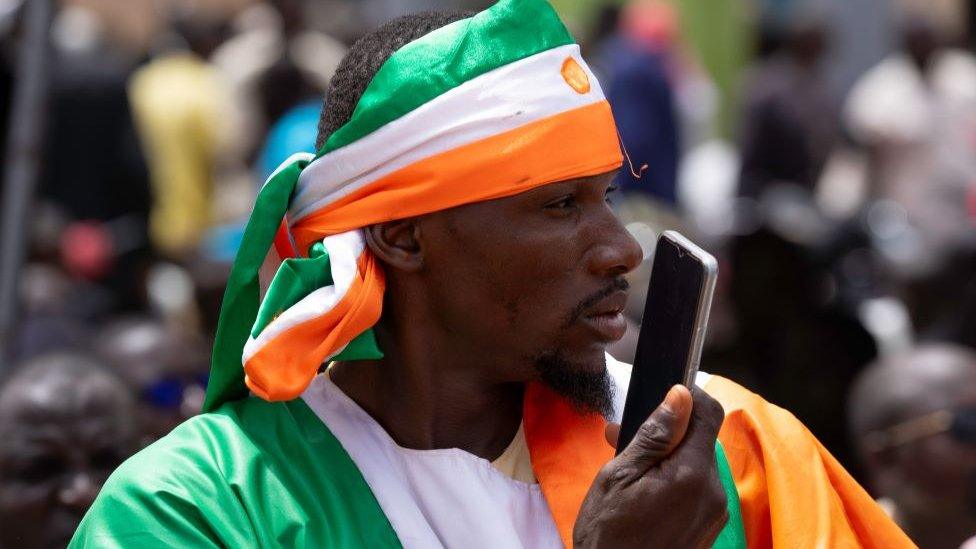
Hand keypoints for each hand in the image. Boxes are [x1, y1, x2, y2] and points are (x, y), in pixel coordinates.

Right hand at [574, 385, 727, 547]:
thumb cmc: (608, 536)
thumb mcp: (618, 477)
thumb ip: (653, 434)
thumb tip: (680, 395)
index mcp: (691, 474)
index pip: (708, 412)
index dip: (687, 395)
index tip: (661, 394)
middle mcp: (713, 492)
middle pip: (700, 438)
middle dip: (666, 431)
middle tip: (623, 437)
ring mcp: (714, 513)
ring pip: (696, 463)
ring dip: (666, 457)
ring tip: (628, 469)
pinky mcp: (709, 528)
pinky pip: (696, 489)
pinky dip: (673, 481)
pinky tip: (642, 492)